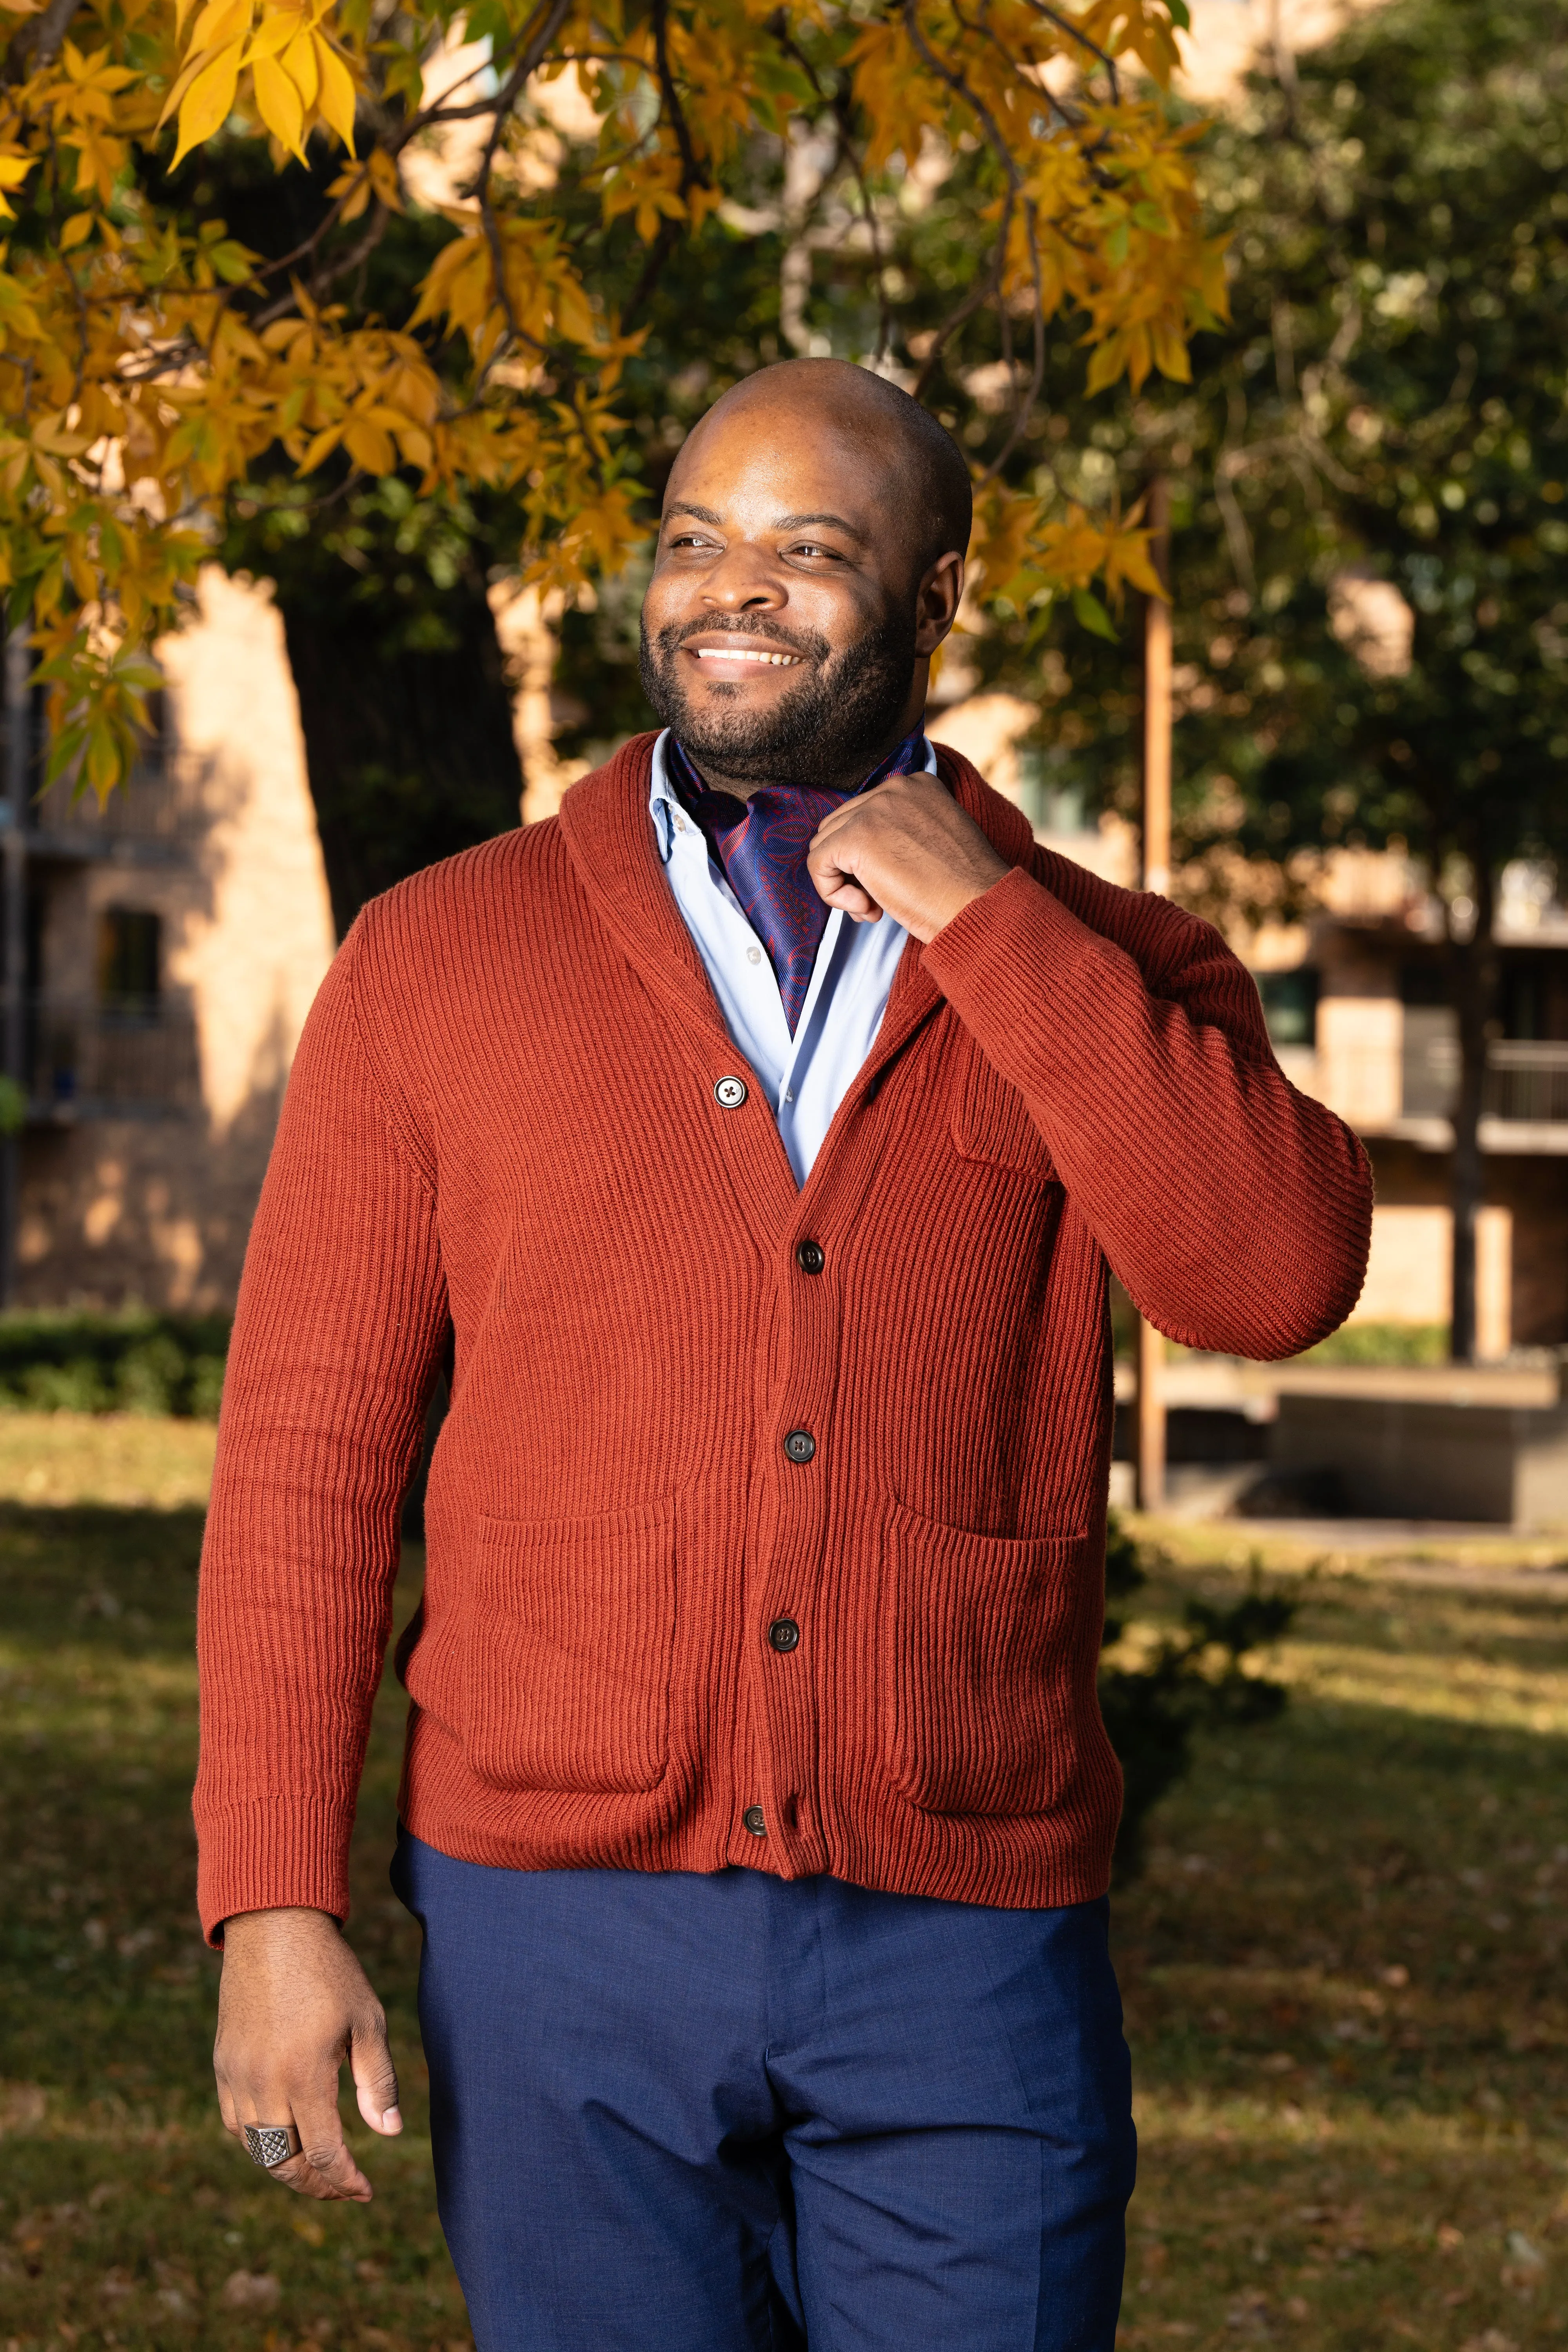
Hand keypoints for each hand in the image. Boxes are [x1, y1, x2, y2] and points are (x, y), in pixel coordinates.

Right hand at [214, 1907, 401, 2201]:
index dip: (346, 2181)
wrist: (274, 1927)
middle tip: (342, 2189)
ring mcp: (237, 2076)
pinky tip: (283, 2135)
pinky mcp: (222, 2065)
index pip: (324, 2153)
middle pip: (285, 2163)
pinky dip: (258, 2142)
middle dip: (315, 2185)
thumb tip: (390, 2134)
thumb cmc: (330, 1972)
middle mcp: (264, 2084)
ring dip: (286, 2167)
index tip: (366, 2191)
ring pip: (256, 2149)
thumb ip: (378, 2081)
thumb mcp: (367, 2020)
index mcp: (304, 2075)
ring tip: (316, 2169)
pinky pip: (235, 2123)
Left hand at [807, 770, 1008, 942]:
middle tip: (878, 902)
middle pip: (840, 827)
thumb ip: (899, 835)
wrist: (980, 907)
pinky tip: (866, 907)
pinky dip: (831, 892)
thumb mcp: (934, 844)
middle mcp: (895, 788)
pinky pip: (817, 863)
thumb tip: (855, 856)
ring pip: (825, 845)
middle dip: (852, 869)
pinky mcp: (856, 837)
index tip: (895, 883)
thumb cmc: (963, 890)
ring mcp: (874, 809)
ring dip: (843, 882)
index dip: (868, 857)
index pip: (865, 815)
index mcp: (917, 786)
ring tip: (873, 907)